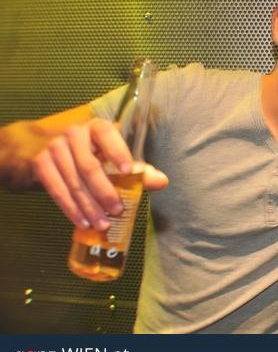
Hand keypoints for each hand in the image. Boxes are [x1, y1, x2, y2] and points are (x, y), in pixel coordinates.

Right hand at [32, 118, 167, 229]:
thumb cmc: (91, 152)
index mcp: (96, 127)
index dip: (117, 151)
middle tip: (117, 210)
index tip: (127, 171)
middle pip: (89, 165)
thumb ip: (138, 168)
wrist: (43, 147)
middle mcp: (74, 133)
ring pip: (74, 182)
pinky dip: (71, 209)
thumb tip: (162, 181)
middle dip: (104, 191)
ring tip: (103, 224)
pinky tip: (83, 222)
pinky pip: (57, 190)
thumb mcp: (113, 155)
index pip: (107, 133)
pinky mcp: (41, 163)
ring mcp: (54, 147)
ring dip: (89, 207)